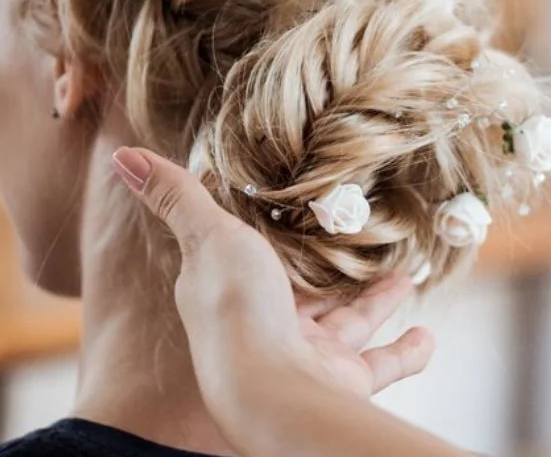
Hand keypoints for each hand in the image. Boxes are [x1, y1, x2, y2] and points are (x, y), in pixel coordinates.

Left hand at [109, 147, 434, 412]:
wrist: (273, 394)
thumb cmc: (236, 314)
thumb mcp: (209, 236)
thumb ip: (179, 196)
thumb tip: (124, 157)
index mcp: (228, 294)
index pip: (241, 259)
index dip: (257, 235)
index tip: (280, 208)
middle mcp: (266, 329)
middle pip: (301, 294)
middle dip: (326, 272)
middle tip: (352, 246)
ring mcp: (306, 358)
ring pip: (345, 325)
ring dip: (374, 303)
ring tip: (402, 277)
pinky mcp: (343, 380)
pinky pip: (381, 365)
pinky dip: (407, 352)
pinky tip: (426, 334)